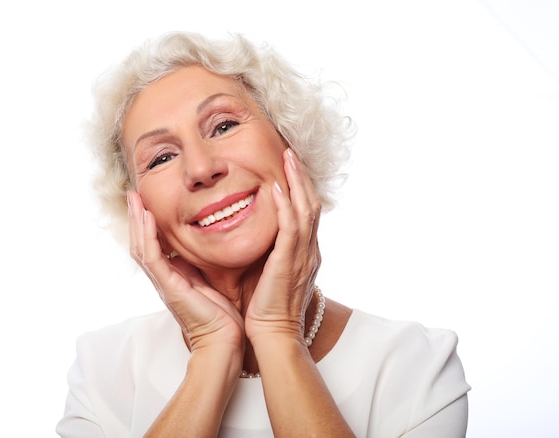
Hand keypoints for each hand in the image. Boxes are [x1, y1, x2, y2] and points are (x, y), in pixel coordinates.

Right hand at [127, 191, 244, 356]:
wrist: (224, 342)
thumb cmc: (222, 317)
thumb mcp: (211, 282)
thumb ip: (202, 266)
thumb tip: (206, 247)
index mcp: (173, 277)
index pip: (154, 245)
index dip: (148, 224)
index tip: (147, 202)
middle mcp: (164, 279)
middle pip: (142, 243)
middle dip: (137, 218)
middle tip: (134, 194)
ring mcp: (164, 283)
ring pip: (141, 247)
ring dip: (137, 222)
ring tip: (134, 199)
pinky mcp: (169, 288)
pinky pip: (152, 257)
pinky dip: (147, 236)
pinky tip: (146, 217)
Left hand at [245, 148, 321, 345]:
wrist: (273, 334)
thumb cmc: (268, 307)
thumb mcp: (273, 273)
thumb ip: (272, 252)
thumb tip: (261, 236)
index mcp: (306, 252)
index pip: (307, 212)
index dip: (300, 187)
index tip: (289, 166)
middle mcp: (309, 250)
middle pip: (311, 204)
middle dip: (301, 176)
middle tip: (291, 153)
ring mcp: (303, 256)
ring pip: (306, 209)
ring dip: (296, 181)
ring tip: (287, 158)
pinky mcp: (289, 263)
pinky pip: (290, 228)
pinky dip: (285, 205)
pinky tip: (276, 187)